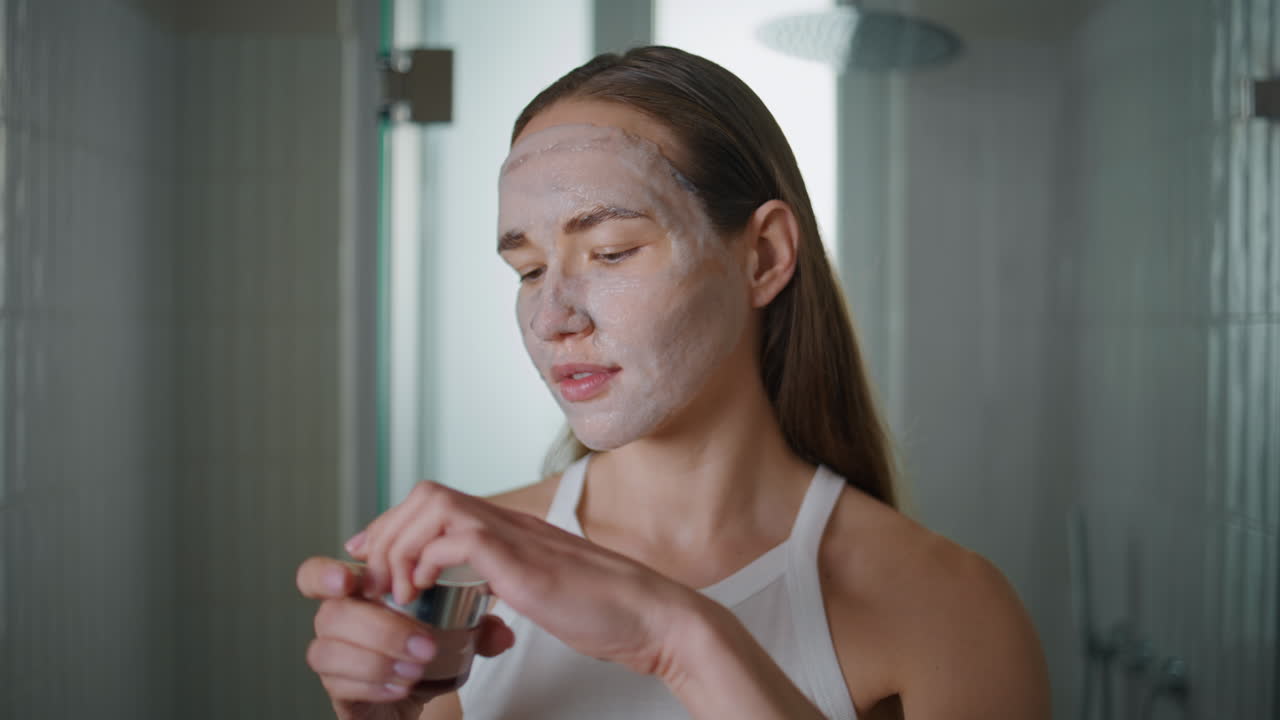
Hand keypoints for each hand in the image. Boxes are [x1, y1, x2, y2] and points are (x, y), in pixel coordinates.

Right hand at [296, 556, 515, 719]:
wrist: (413, 692)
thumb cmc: (424, 646)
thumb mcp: (457, 627)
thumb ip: (478, 623)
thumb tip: (501, 633)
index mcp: (358, 591)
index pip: (316, 573)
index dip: (325, 574)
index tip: (350, 580)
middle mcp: (335, 619)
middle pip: (332, 613)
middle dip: (381, 628)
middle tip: (424, 645)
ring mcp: (330, 655)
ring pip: (327, 650)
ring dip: (379, 659)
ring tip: (417, 671)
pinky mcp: (335, 688)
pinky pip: (339, 684)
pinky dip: (375, 684)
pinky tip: (401, 687)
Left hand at [347, 481, 699, 677]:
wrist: (653, 617)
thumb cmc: (606, 612)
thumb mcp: (543, 589)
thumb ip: (510, 581)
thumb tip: (479, 593)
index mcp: (513, 529)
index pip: (439, 501)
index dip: (396, 524)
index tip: (374, 558)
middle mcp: (511, 523)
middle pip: (427, 493)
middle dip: (388, 531)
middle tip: (376, 577)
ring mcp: (518, 538)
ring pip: (435, 505)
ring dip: (402, 545)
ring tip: (397, 588)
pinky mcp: (524, 562)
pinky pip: (459, 539)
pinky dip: (428, 561)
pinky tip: (424, 592)